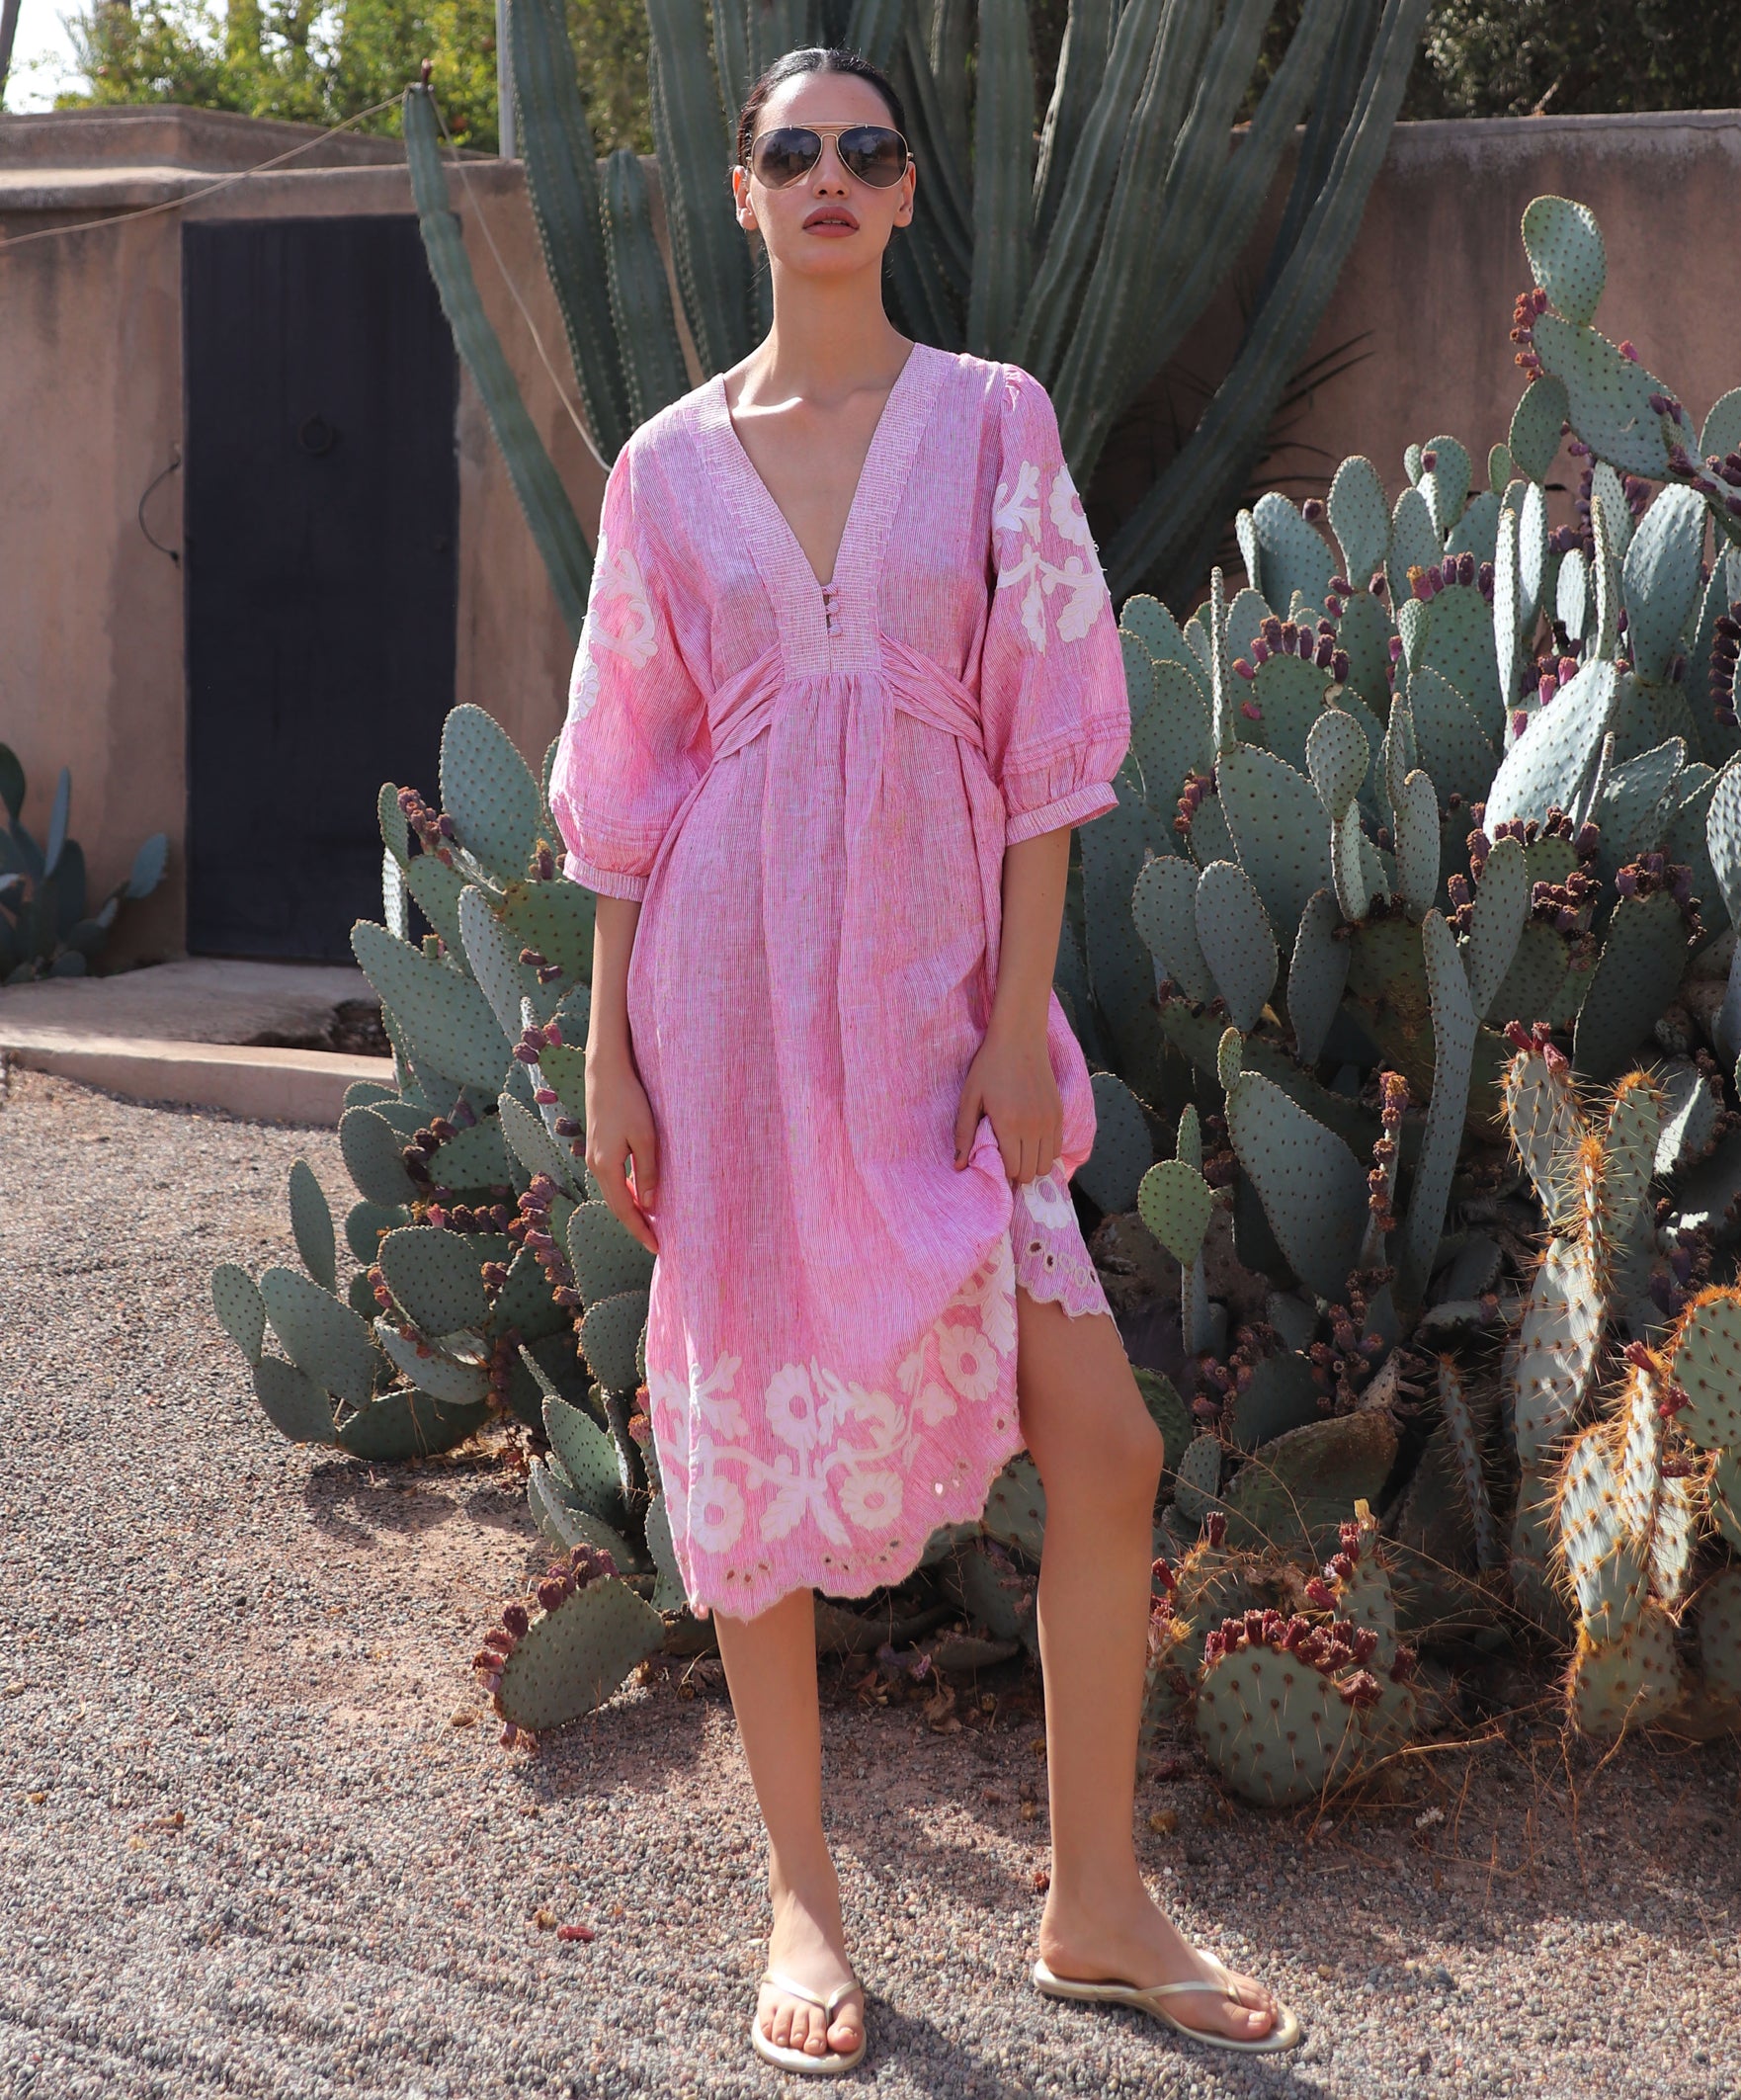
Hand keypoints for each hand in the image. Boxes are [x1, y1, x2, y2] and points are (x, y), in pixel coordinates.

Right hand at [584, 1044, 659, 1254]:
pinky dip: (627, 1192)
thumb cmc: (629, 1100)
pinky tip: (641, 1194)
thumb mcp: (645, 1137)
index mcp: (606, 1166)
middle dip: (636, 1225)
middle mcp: (595, 1165)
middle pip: (617, 1205)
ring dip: (632, 1209)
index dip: (641, 1231)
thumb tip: (652, 1206)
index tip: (658, 1249)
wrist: (605, 1071)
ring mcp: (595, 1155)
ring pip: (614, 1192)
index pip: (625, 1210)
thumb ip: (648, 1172)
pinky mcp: (599, 1146)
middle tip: (657, 1242)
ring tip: (652, 1223)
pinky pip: (614, 1179)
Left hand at [953, 1023, 1061, 1183]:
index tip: (994, 1164)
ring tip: (1020, 1153)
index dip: (1003, 1172)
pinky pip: (1057, 1148)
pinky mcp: (1059, 1113)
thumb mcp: (970, 1097)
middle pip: (1031, 1172)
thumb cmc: (989, 1066)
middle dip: (1017, 1173)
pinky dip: (1045, 1152)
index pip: (1013, 1169)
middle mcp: (1033, 1126)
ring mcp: (1050, 1120)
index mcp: (1009, 1124)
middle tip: (1006, 1160)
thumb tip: (959, 1165)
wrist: (1019, 1039)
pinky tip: (1032, 1141)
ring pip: (1047, 1164)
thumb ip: (964, 1133)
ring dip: (1033, 1164)